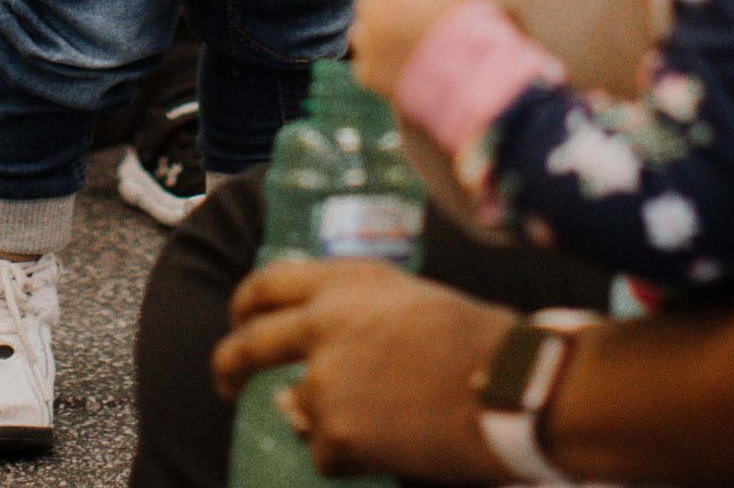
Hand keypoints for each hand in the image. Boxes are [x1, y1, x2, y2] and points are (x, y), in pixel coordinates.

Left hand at [214, 258, 510, 482]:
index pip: (268, 283)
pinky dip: (352, 454)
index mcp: (348, 280)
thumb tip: (307, 372)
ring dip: (327, 419)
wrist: (505, 385)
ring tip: (384, 417)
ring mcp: (324, 380)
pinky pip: (326, 452)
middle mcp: (325, 322)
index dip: (244, 304)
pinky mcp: (333, 435)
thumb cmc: (472, 338)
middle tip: (228, 383)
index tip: (238, 321)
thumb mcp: (407, 303)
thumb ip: (354, 321)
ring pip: (297, 409)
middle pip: (247, 345)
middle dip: (229, 367)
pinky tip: (395, 441)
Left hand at [352, 0, 475, 98]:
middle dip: (388, 0)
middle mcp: (371, 17)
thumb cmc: (463, 22)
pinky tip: (404, 59)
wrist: (469, 78)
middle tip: (419, 15)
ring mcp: (367, 48)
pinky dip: (379, 56)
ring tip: (411, 38)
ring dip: (379, 26)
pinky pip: (366, 56)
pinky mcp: (367, 75)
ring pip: (363, 25)